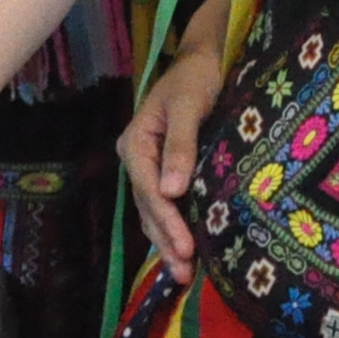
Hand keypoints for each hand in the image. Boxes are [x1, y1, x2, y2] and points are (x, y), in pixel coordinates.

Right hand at [119, 31, 230, 282]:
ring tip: (184, 274)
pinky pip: (164, 206)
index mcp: (136, 143)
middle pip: (148, 208)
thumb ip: (181, 145)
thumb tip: (171, 190)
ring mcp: (149, 168)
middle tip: (184, 273)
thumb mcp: (188, 106)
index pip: (149, 189)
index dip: (167, 220)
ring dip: (167, 242)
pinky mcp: (165, 172)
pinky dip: (173, 229)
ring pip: (153, 213)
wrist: (202, 62)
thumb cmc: (195, 79)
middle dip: (166, 241)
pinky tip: (185, 252)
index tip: (185, 246)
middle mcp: (137, 159)